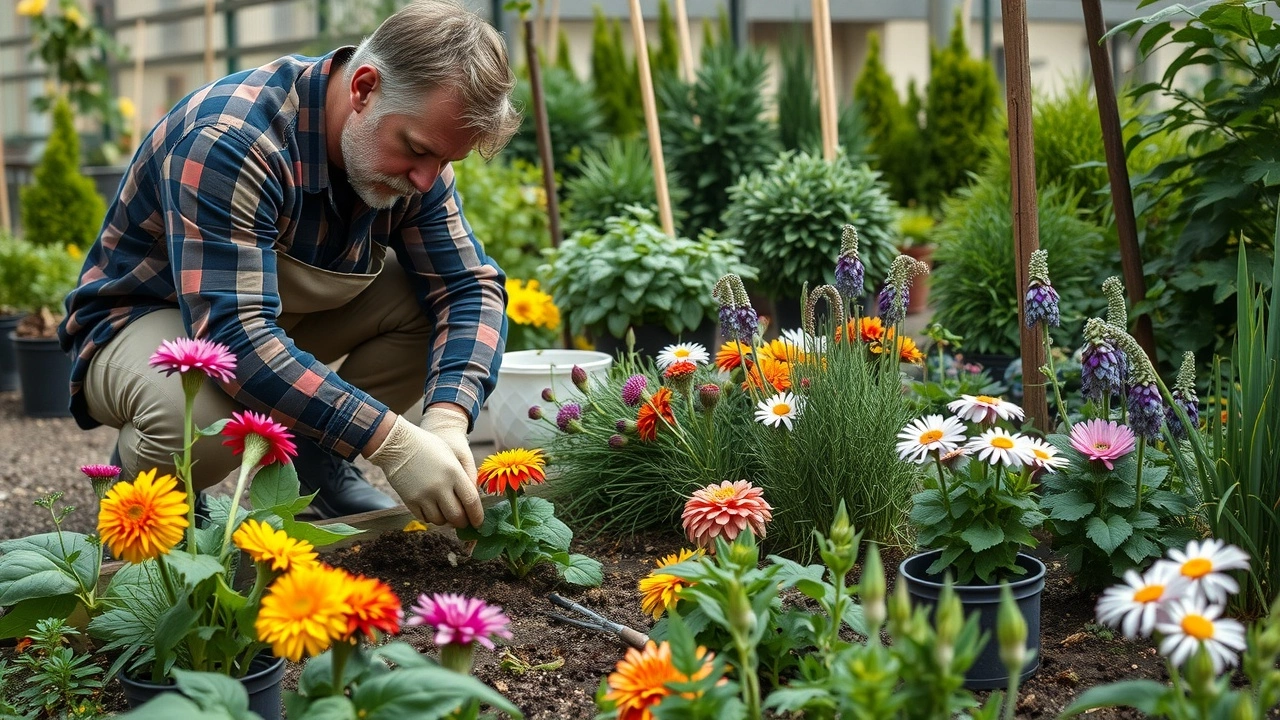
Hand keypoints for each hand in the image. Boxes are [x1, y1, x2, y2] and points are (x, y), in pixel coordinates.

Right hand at [367, 415, 483, 527]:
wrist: (398, 444)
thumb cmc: (430, 447)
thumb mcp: (453, 456)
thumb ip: (466, 477)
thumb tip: (474, 500)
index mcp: (454, 473)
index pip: (471, 501)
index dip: (477, 516)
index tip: (478, 523)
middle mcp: (440, 486)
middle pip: (456, 516)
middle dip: (462, 522)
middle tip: (464, 521)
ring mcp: (423, 495)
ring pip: (439, 520)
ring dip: (446, 520)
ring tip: (446, 513)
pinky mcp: (409, 500)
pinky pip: (423, 518)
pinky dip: (431, 517)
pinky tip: (432, 510)